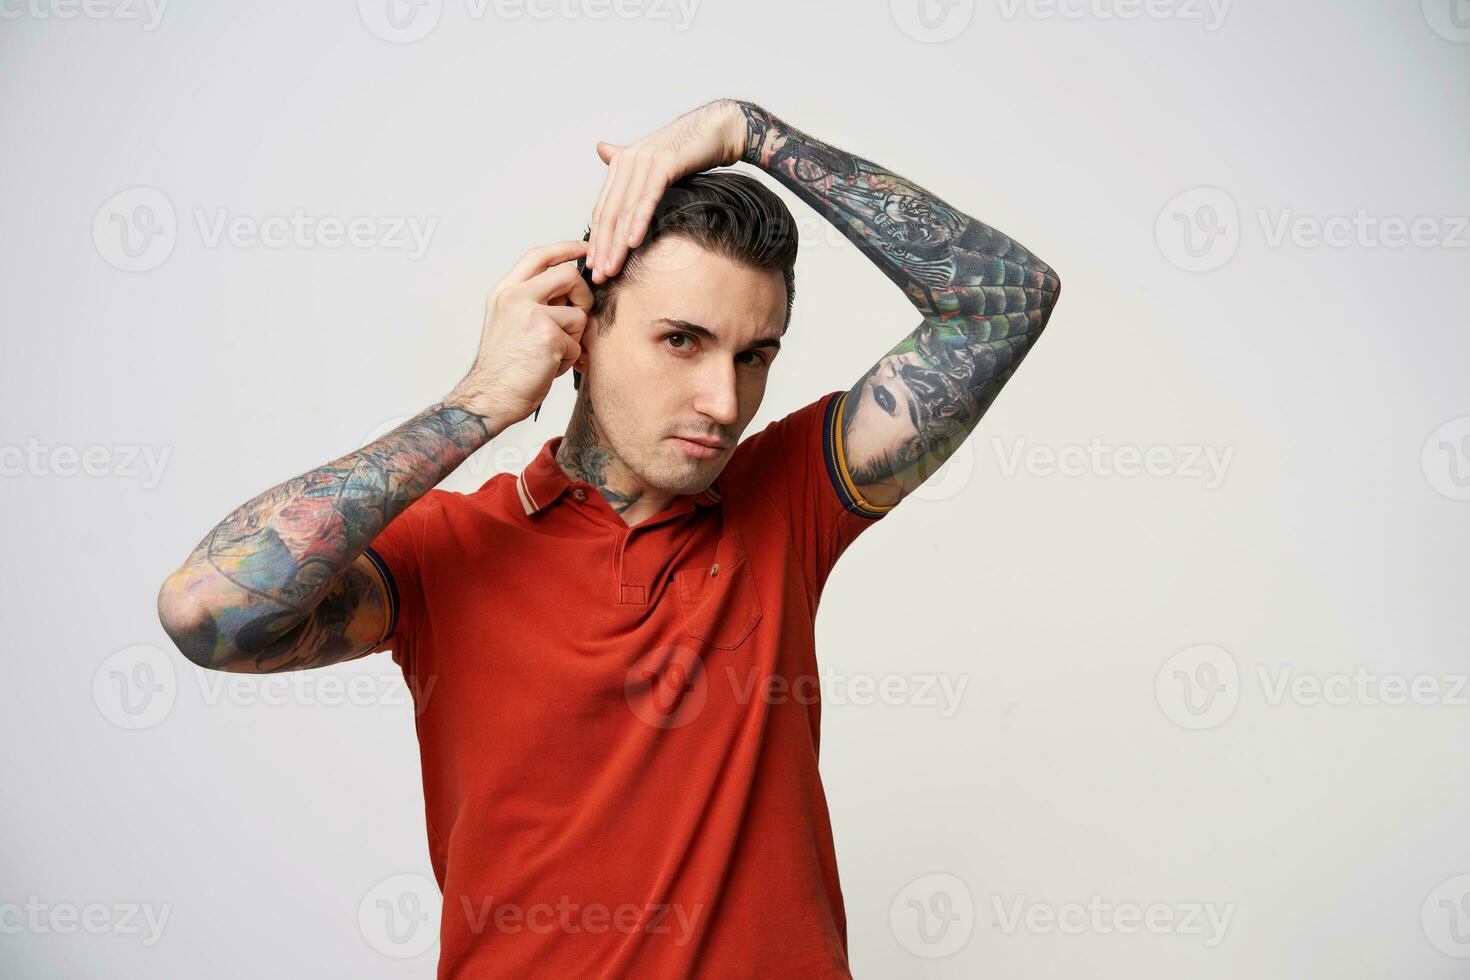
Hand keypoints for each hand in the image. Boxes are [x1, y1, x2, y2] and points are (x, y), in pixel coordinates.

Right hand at [445, 241, 593, 429]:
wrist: (490, 396)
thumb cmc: (504, 367)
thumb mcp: (509, 322)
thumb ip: (533, 301)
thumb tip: (570, 288)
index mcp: (505, 292)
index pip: (538, 256)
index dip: (565, 249)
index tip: (584, 251)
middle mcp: (515, 298)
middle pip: (567, 275)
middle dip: (582, 295)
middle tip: (578, 315)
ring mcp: (531, 315)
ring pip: (578, 315)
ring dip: (573, 338)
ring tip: (552, 354)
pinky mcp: (548, 337)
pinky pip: (577, 343)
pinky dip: (569, 359)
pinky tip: (549, 367)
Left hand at [585, 99, 746, 284]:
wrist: (718, 129)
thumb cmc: (690, 151)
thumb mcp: (655, 161)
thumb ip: (628, 165)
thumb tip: (601, 149)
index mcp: (622, 163)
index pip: (604, 209)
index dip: (597, 239)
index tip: (593, 267)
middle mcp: (628, 161)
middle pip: (609, 213)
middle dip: (602, 247)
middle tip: (598, 275)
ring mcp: (644, 160)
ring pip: (625, 210)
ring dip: (616, 243)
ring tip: (611, 268)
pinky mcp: (663, 162)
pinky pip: (647, 198)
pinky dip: (638, 221)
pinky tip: (632, 243)